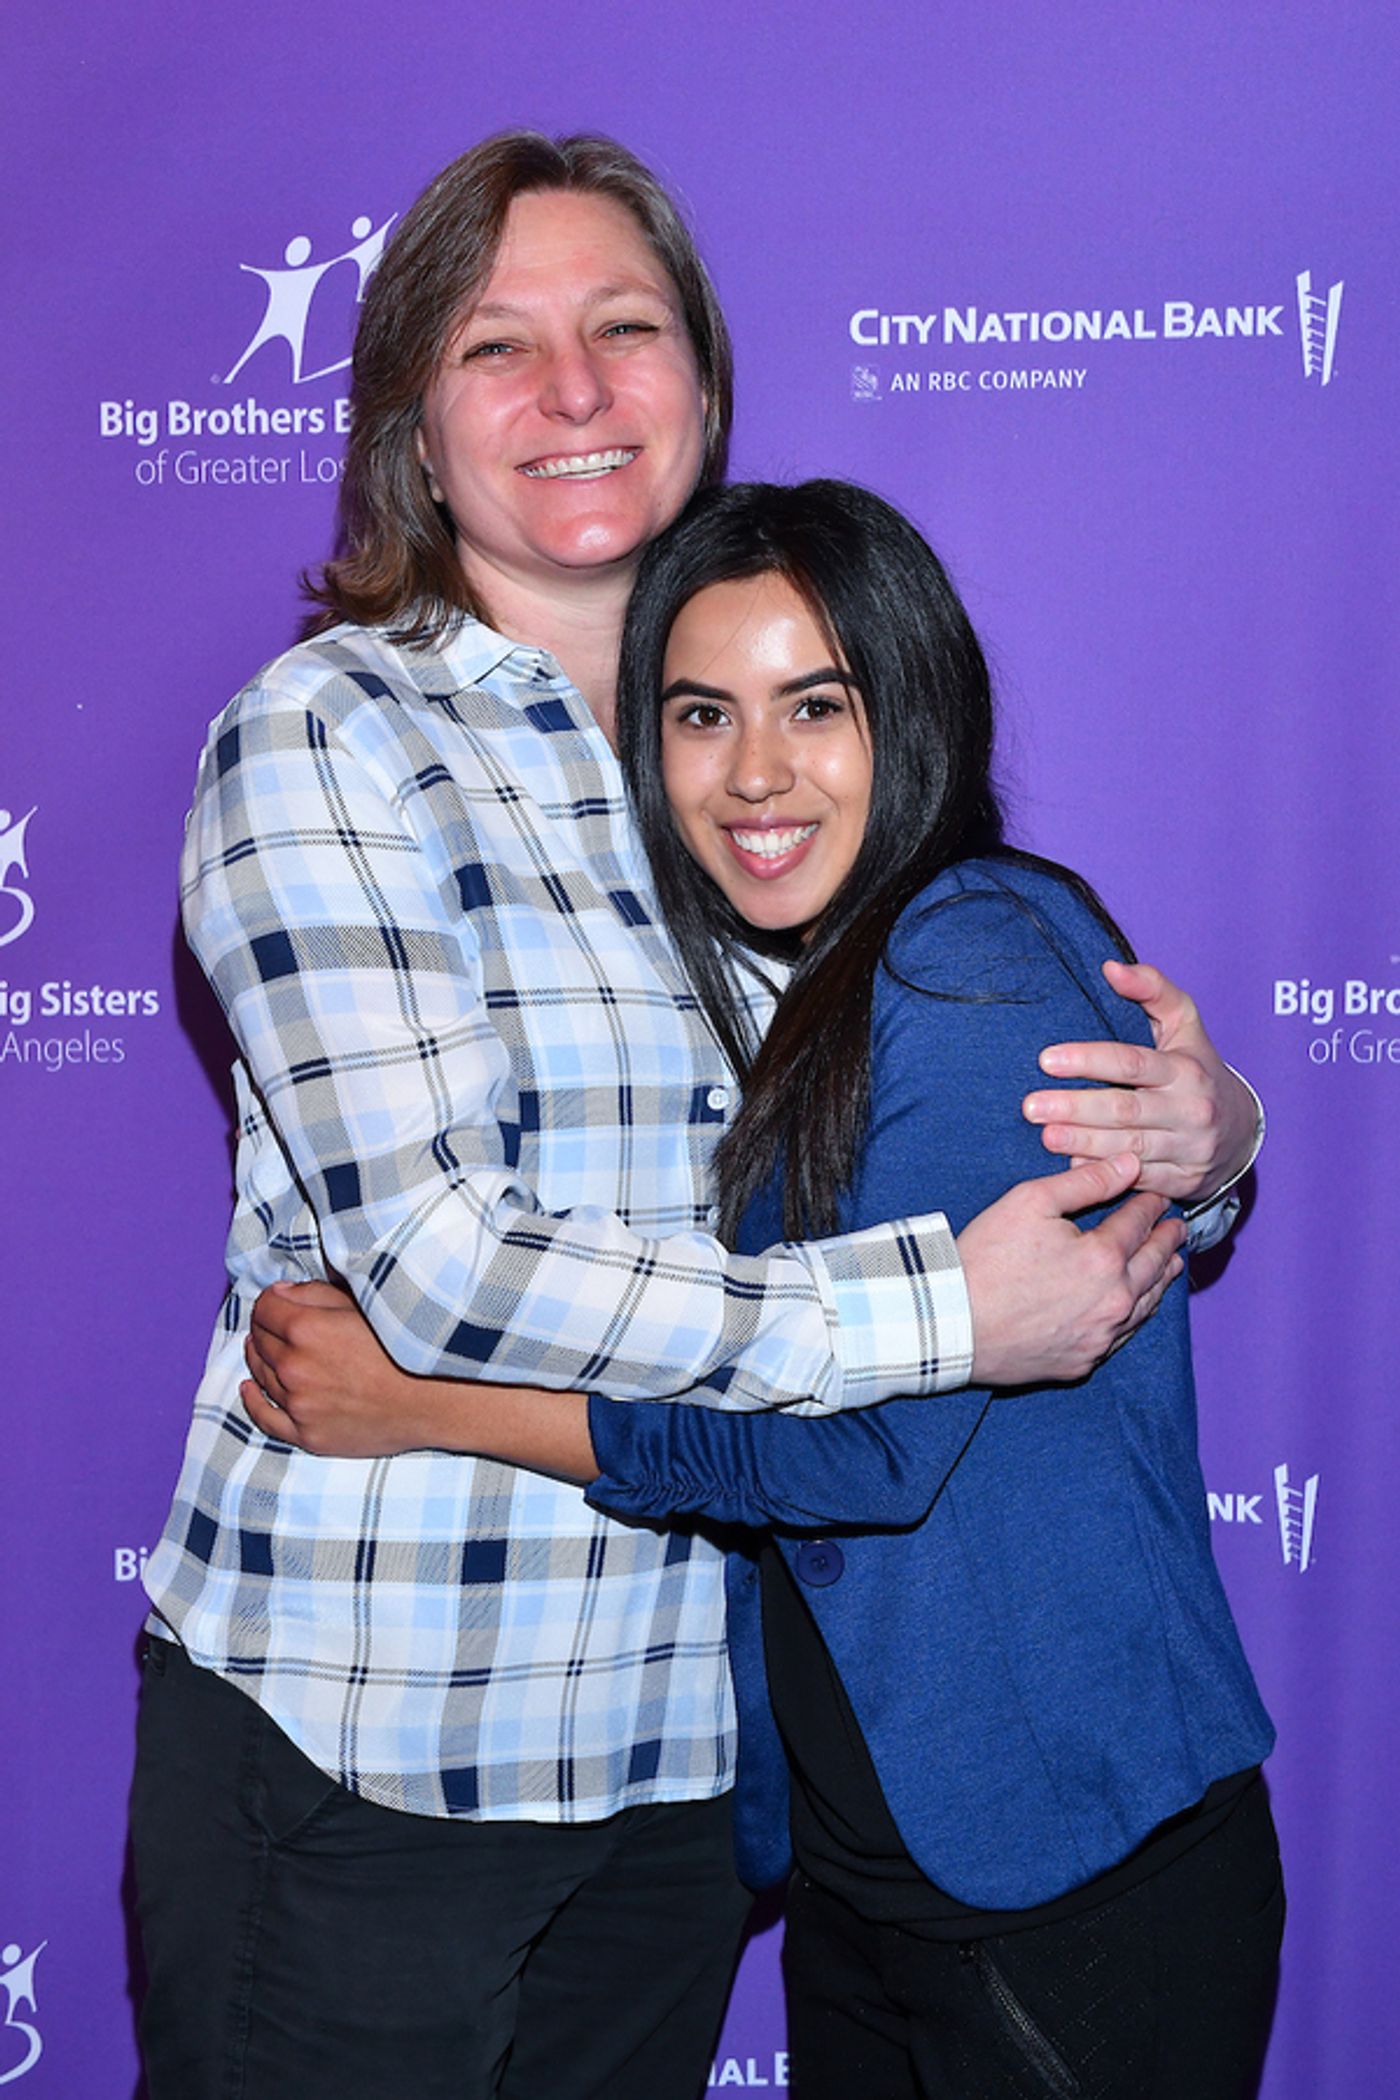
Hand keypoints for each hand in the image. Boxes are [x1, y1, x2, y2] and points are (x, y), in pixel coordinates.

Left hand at [241, 1280, 597, 1477]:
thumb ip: (317, 1295)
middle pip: (259, 1340)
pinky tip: (249, 1388)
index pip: (264, 1308)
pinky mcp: (308, 1435)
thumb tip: (281, 1293)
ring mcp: (299, 1405)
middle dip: (266, 1327)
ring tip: (262, 1348)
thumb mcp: (364, 1303)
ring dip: (259, 1358)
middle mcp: (294, 1367)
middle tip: (278, 1324)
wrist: (438, 1398)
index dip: (271, 1300)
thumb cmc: (407, 1343)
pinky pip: (265, 1419)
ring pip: (260, 1375)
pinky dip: (253, 1401)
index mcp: (306, 1329)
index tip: (282, 1300)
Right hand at [958, 1153, 1184, 1386]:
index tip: (1157, 1196)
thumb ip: (1085, 1181)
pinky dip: (1138, 1314)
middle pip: (1153, 1266)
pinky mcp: (1082, 1361)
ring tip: (1170, 1264)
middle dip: (1167, 1242)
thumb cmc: (984, 1260)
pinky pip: (1123, 1336)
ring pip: (1146, 1305)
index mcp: (1103, 1258)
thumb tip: (1129, 1164)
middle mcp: (1112, 1301)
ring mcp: (1099, 1336)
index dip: (1150, 1205)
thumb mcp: (1030, 1202)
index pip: (1139, 1224)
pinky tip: (1137, 1306)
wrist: (950, 1324)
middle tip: (1177, 1229)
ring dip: (1161, 1280)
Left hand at [1022, 961, 1258, 1201]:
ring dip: (1082, 1143)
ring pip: (1128, 1148)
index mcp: (1186, 1070)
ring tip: (1045, 1135)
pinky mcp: (1180, 1181)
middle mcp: (1190, 1110)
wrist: (1241, 1130)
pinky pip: (1136, 1179)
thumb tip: (1110, 968)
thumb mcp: (1185, 1024)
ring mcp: (1187, 1149)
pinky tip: (1070, 1166)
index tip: (1046, 1060)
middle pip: (1125, 1110)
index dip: (1088, 1061)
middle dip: (1075, 1108)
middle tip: (1032, 1106)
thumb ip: (1151, 989)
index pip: (1132, 1063)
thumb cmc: (1197, 1067)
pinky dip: (1102, 1172)